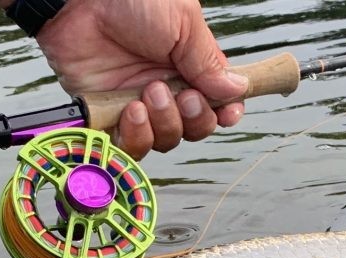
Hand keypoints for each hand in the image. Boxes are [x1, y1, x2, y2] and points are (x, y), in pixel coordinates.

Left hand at [35, 0, 247, 158]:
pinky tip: (132, 110)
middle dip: (195, 118)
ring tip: (151, 92)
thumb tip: (237, 90)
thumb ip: (209, 62)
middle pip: (194, 128)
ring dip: (165, 123)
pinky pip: (131, 146)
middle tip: (182, 94)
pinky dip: (137, 136)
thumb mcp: (183, 22)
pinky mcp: (108, 115)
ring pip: (166, 140)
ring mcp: (137, 104)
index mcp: (188, 66)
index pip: (217, 104)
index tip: (228, 114)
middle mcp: (166, 89)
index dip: (225, 114)